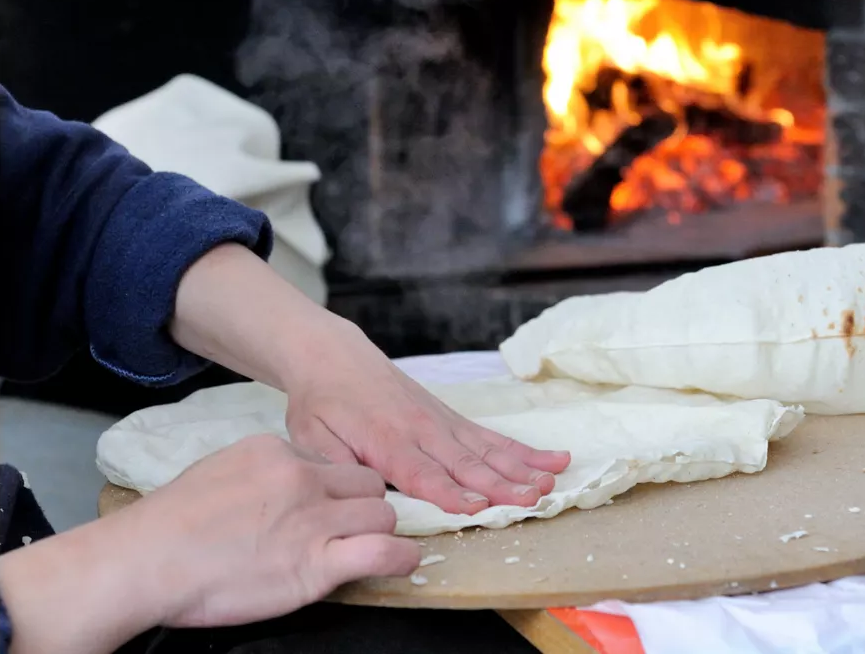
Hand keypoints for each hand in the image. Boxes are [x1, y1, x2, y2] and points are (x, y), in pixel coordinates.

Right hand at [0, 435, 417, 653]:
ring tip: (368, 549)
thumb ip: (260, 477)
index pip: (330, 463)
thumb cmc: (169, 529)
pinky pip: (384, 552)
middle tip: (348, 530)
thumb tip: (279, 489)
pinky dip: (400, 558)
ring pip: (382, 514)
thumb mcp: (218, 473)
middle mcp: (301, 479)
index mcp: (274, 452)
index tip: (326, 508)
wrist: (146, 562)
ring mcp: (312, 521)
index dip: (334, 489)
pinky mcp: (317, 565)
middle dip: (363, 505)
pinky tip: (399, 562)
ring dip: (379, 532)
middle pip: (366, 483)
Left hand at [168, 243, 571, 515]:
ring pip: (488, 450)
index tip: (477, 507)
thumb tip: (362, 495)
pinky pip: (492, 437)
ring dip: (521, 468)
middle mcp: (422, 431)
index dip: (449, 492)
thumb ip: (336, 467)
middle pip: (466, 462)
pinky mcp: (452, 419)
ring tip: (551, 482)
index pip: (422, 473)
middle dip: (501, 483)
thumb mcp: (311, 437)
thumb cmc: (321, 403)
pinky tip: (553, 459)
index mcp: (386, 440)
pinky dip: (524, 450)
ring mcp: (442, 423)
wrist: (333, 357)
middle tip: (532, 499)